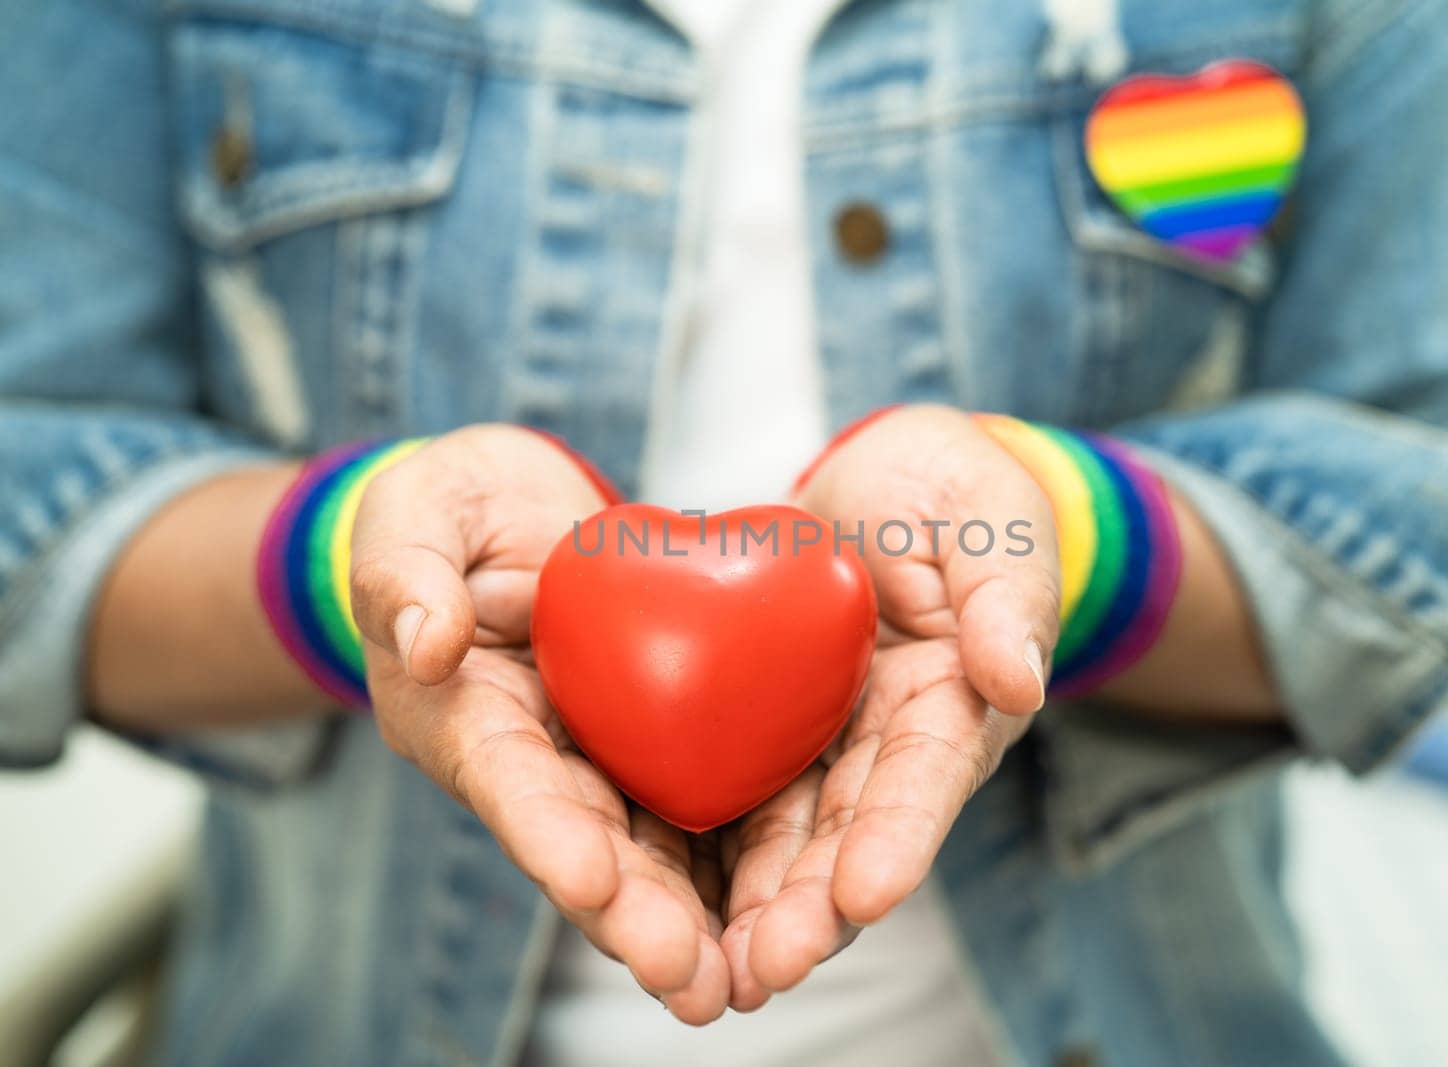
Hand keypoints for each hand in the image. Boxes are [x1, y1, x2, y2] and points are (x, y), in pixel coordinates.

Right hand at [349, 425, 728, 1023]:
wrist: (512, 508)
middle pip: (587, 844)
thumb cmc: (448, 509)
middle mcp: (531, 758)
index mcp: (461, 715)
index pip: (506, 780)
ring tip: (741, 981)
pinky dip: (735, 855)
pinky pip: (697, 795)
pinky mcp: (651, 737)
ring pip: (648, 846)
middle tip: (691, 978)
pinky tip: (789, 903)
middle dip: (636, 916)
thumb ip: (406, 573)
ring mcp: (596, 756)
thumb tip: (427, 643)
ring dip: (691, 917)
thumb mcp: (415, 516)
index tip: (593, 884)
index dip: (548, 834)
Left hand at [720, 404, 1062, 1009]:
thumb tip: (1018, 681)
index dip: (900, 837)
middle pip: (850, 833)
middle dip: (812, 905)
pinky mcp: (764, 724)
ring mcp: (824, 740)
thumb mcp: (993, 520)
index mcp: (954, 702)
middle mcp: (889, 743)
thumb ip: (1008, 594)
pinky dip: (699, 846)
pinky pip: (728, 785)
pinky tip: (656, 898)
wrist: (883, 479)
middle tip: (768, 967)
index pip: (929, 776)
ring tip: (713, 970)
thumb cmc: (954, 493)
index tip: (864, 893)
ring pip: (786, 833)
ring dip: (752, 903)